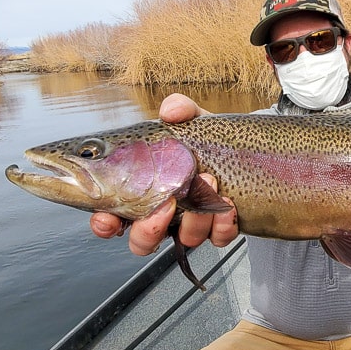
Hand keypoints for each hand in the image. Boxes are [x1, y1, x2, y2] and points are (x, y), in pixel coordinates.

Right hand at [89, 93, 239, 255]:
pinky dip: (222, 224)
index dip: (104, 223)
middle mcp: (163, 213)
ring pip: (183, 240)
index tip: (107, 218)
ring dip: (194, 219)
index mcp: (143, 190)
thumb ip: (179, 109)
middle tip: (167, 203)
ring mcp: (191, 224)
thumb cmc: (205, 138)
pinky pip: (218, 238)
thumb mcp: (192, 120)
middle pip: (141, 240)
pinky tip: (228, 205)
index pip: (112, 216)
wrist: (245, 149)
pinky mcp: (219, 229)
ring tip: (208, 182)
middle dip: (149, 230)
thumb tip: (171, 111)